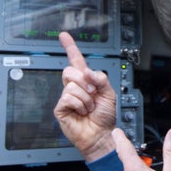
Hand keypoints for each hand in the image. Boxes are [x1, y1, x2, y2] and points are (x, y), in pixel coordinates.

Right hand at [53, 31, 117, 160]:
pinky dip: (79, 104)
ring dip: (85, 97)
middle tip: (92, 93)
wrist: (101, 134)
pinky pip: (68, 97)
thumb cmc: (105, 116)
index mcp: (86, 81)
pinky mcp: (61, 108)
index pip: (76, 60)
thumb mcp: (109, 93)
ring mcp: (67, 97)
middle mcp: (75, 87)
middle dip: (84, 81)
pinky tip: (82, 112)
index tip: (63, 36)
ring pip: (72, 85)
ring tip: (89, 107)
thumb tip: (87, 72)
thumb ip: (100, 78)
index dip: (70, 47)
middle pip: (70, 71)